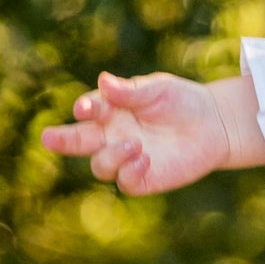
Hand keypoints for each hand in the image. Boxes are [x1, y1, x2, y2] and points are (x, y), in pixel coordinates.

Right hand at [38, 71, 232, 195]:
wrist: (216, 123)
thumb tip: (104, 81)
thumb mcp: (159, 89)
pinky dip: (129, 173)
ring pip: (100, 166)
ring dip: (110, 157)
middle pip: (80, 141)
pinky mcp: (144, 178)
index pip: (89, 110)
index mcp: (111, 111)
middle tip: (48, 137)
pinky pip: (126, 183)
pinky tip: (144, 159)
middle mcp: (112, 136)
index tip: (85, 108)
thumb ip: (132, 90)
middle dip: (62, 140)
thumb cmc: (182, 101)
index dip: (85, 109)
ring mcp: (126, 159)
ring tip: (135, 144)